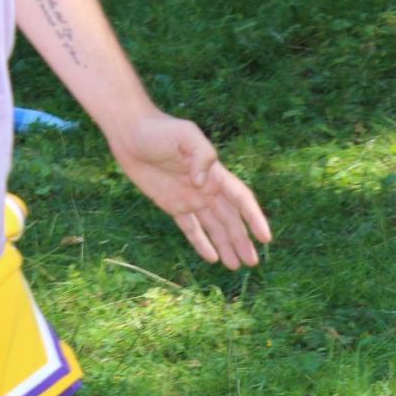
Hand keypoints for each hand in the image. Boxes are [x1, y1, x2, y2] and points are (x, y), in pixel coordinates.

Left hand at [108, 111, 271, 269]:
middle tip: (252, 263)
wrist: (131, 132)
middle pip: (230, 220)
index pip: (241, 200)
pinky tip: (212, 258)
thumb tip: (202, 184)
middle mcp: (207, 188)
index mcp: (216, 174)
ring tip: (235, 266)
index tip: (265, 238)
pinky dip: (201, 243)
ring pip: (214, 227)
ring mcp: (190, 198)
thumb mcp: (185, 135)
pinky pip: (191, 228)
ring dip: (226, 246)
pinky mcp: (172, 204)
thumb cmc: (160, 130)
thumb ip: (201, 156)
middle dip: (242, 241)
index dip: (254, 219)